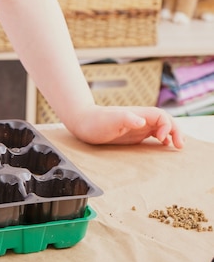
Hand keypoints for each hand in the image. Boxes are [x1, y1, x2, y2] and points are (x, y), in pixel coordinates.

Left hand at [68, 105, 183, 148]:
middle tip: (180, 146)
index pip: (162, 116)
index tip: (162, 139)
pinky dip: (162, 139)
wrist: (82, 123)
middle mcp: (141, 119)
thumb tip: (142, 121)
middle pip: (166, 121)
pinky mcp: (133, 134)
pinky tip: (164, 146)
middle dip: (176, 131)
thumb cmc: (94, 122)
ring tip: (177, 146)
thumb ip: (125, 119)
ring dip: (172, 135)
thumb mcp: (109, 121)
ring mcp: (138, 127)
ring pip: (162, 128)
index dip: (168, 126)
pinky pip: (153, 135)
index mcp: (138, 114)